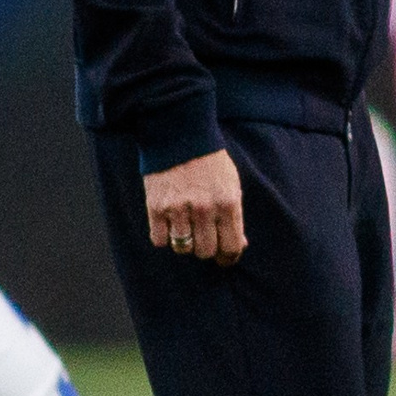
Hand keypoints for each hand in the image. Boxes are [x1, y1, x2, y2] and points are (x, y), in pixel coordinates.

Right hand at [145, 149, 245, 264]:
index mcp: (228, 203)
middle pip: (206, 251)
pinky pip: (160, 240)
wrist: (179, 136)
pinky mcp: (156, 207)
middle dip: (206, 249)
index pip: (231, 247)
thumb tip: (239, 245)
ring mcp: (179, 209)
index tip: (224, 259)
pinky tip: (169, 224)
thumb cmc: (210, 163)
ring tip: (186, 228)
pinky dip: (164, 237)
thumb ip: (235, 216)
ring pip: (183, 248)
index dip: (228, 258)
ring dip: (185, 243)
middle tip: (203, 239)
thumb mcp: (231, 185)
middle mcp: (204, 209)